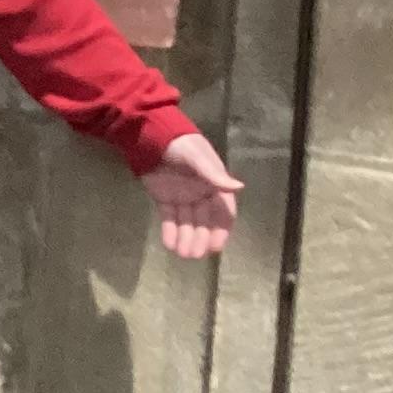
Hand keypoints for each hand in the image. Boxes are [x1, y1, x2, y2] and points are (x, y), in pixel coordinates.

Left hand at [141, 130, 242, 260]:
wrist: (153, 136)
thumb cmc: (182, 145)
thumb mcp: (198, 158)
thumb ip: (214, 175)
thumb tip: (239, 187)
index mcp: (214, 186)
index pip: (223, 212)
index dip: (221, 230)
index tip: (216, 246)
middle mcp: (201, 195)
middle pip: (204, 221)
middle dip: (201, 238)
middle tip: (195, 255)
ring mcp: (183, 198)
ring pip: (187, 223)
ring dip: (186, 238)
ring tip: (182, 254)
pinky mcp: (165, 198)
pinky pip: (169, 218)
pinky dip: (169, 231)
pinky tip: (169, 244)